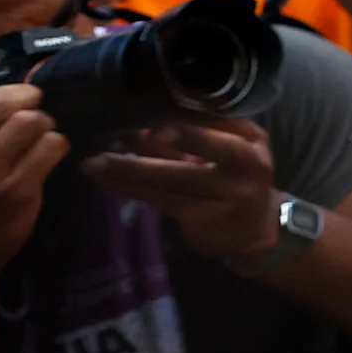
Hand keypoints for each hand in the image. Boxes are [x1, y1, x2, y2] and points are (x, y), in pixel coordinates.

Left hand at [81, 120, 279, 267]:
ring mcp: (214, 208)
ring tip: (92, 167)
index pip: (219, 145)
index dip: (188, 138)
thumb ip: (210, 130)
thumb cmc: (246, 174)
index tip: (155, 131)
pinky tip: (107, 182)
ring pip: (163, 192)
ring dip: (125, 179)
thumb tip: (154, 124)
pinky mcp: (195, 224)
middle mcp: (234, 184)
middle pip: (181, 174)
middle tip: (101, 155)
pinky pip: (158, 203)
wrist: (259, 228)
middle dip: (138, 164)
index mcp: (249, 156)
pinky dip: (130, 191)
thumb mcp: (244, 144)